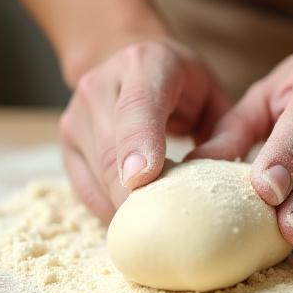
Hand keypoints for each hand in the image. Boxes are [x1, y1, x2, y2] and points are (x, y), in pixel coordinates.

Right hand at [60, 39, 229, 222]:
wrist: (128, 60)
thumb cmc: (182, 83)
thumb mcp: (214, 95)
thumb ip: (225, 131)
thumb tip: (217, 174)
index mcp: (145, 64)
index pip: (138, 106)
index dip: (138, 143)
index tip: (142, 179)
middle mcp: (100, 85)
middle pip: (111, 151)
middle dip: (136, 196)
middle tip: (168, 232)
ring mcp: (76, 114)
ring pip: (97, 176)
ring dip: (126, 207)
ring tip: (160, 225)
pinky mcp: (67, 142)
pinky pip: (86, 189)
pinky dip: (111, 208)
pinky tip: (138, 217)